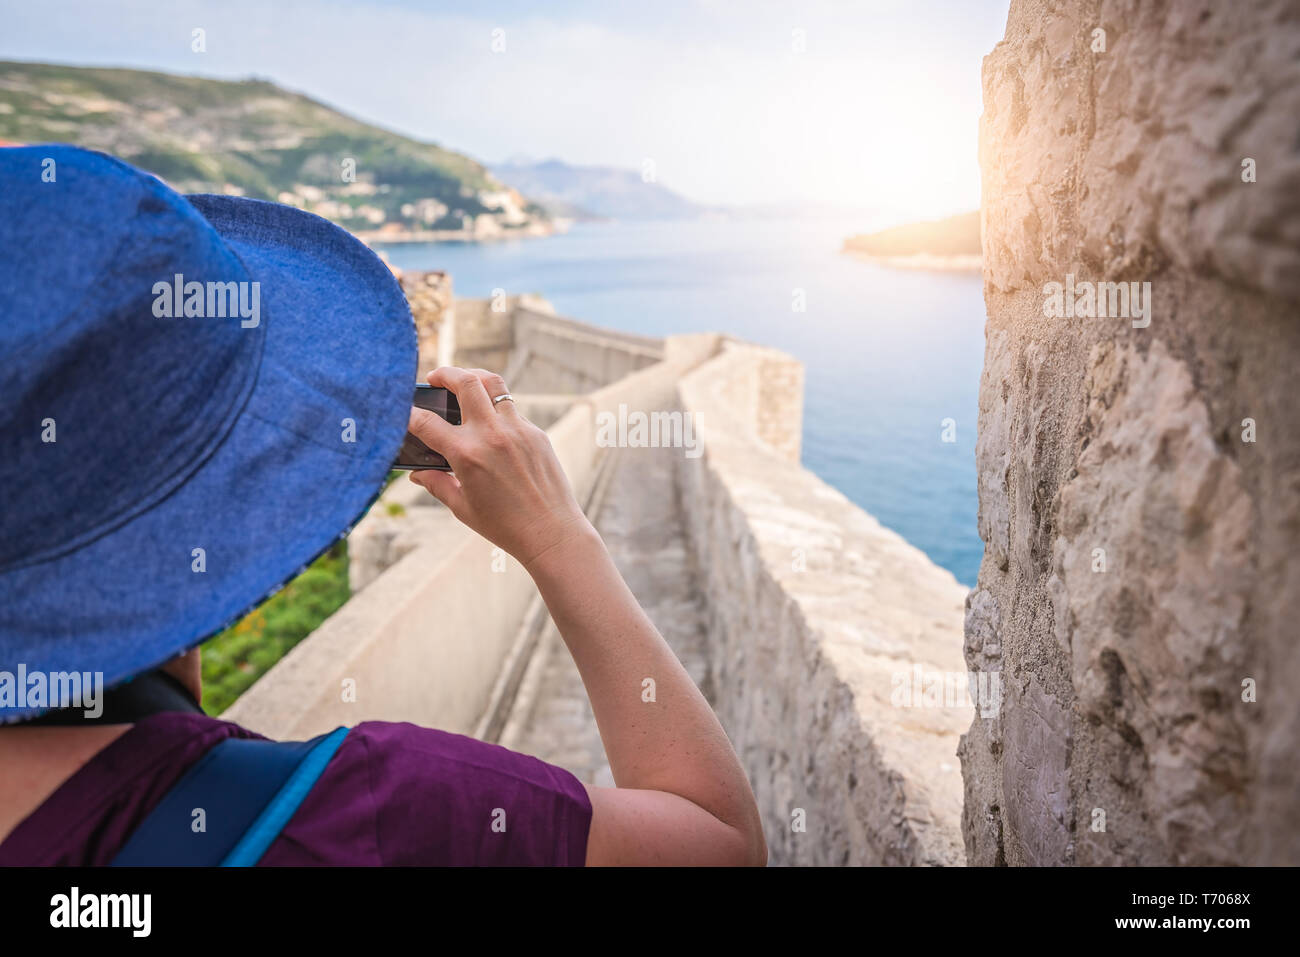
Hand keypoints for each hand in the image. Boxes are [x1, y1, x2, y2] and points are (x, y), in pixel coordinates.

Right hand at [406, 367, 594, 568]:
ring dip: (474, 377)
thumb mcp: (462, 508)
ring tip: (463, 382)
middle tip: (434, 378)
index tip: (402, 411)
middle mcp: (491, 434)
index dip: (407, 414)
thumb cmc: (504, 526)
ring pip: (494, 384)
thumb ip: (436, 484)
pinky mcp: (536, 433)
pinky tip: (490, 422)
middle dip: (445, 373)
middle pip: (465, 382)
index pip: (426, 422)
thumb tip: (417, 473)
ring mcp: (517, 430)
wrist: (551, 532)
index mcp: (466, 454)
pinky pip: (512, 410)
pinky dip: (496, 408)